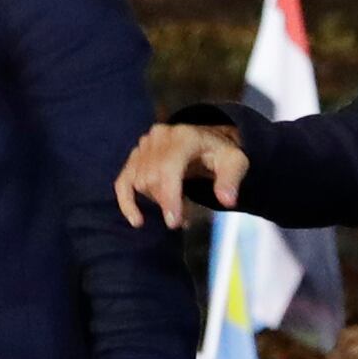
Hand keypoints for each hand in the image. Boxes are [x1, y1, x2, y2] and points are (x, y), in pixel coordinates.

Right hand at [115, 123, 248, 228]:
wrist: (206, 141)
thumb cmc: (220, 154)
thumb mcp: (235, 163)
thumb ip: (230, 180)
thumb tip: (226, 200)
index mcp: (185, 137)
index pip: (168, 167)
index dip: (169, 196)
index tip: (174, 222)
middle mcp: (160, 137)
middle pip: (153, 178)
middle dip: (168, 202)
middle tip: (186, 218)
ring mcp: (145, 144)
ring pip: (140, 182)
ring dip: (158, 202)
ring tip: (179, 208)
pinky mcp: (135, 156)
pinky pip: (123, 181)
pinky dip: (127, 201)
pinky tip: (137, 220)